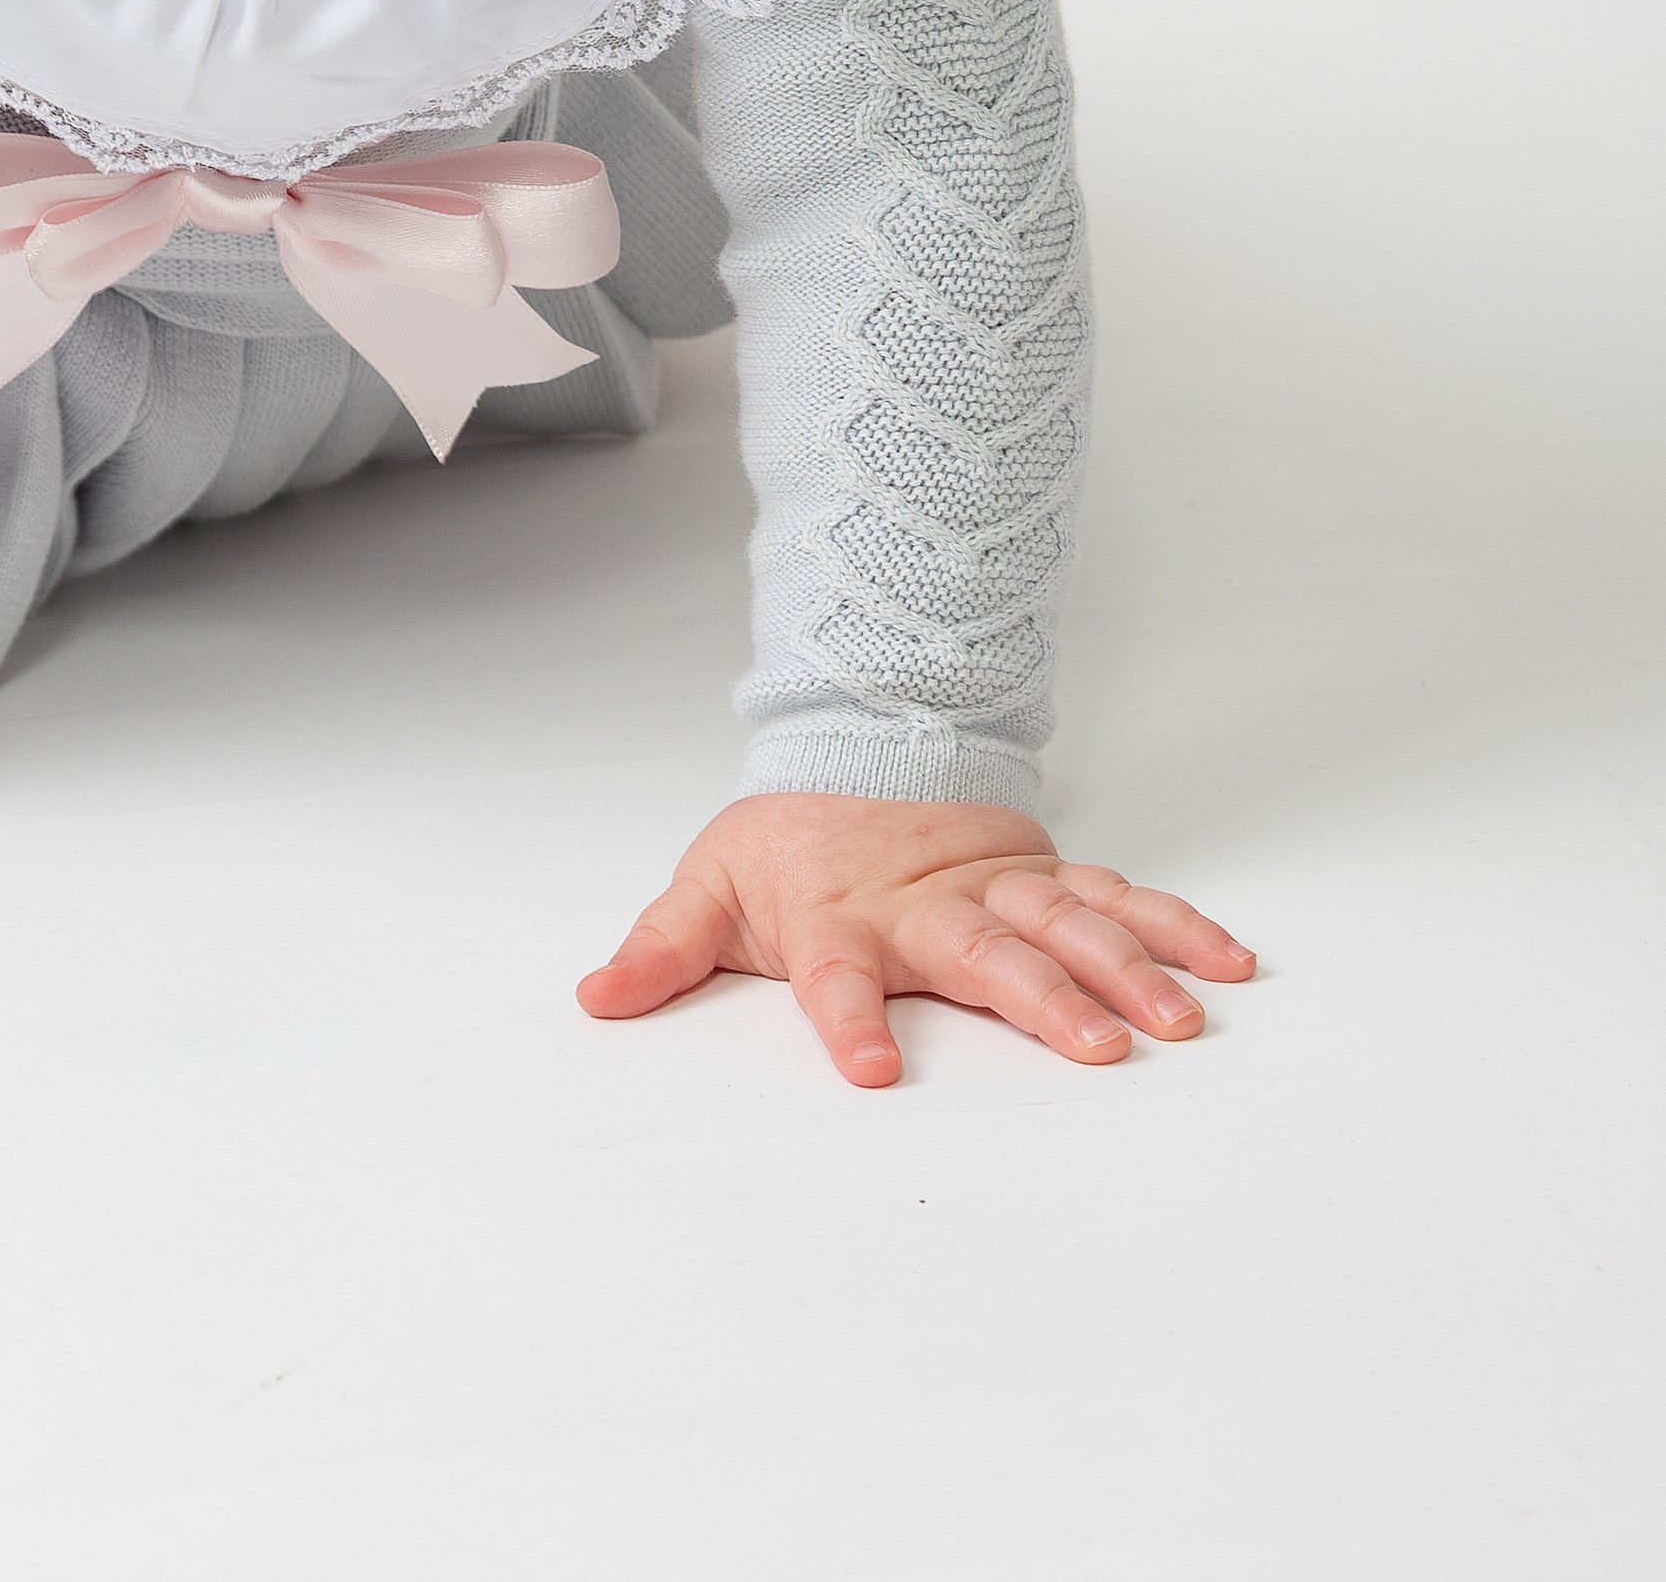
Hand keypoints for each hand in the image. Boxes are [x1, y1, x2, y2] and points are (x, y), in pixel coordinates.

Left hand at [578, 791, 1252, 1082]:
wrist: (850, 751)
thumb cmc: (785, 843)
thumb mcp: (708, 888)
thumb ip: (660, 951)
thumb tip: (594, 1000)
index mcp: (840, 917)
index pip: (837, 974)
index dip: (848, 1020)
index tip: (874, 1072)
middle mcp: (927, 904)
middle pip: (986, 953)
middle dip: (1043, 999)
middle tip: (1099, 1049)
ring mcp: (995, 887)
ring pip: (1069, 926)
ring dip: (1128, 971)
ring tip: (1180, 1022)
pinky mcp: (1043, 878)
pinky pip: (1119, 902)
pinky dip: (1175, 927)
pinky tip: (1228, 963)